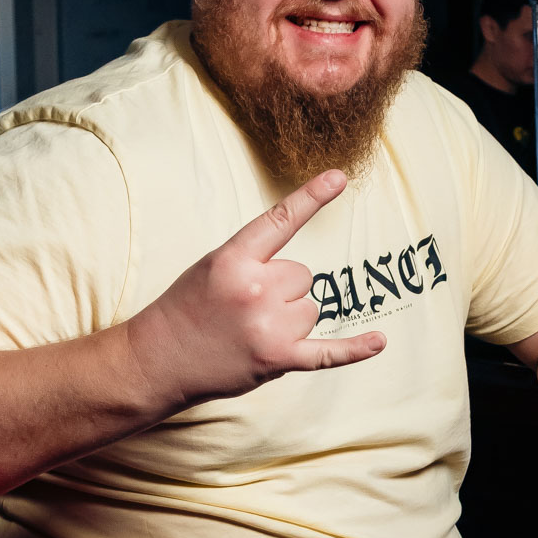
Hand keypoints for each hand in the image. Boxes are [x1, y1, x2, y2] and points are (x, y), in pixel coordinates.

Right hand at [126, 169, 385, 410]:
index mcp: (234, 259)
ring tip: (251, 331)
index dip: (312, 197)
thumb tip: (301, 275)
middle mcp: (255, 289)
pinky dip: (354, 350)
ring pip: (311, 310)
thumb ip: (254, 259)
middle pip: (303, 276)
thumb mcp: (212, 266)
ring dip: (290, 321)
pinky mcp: (278, 359)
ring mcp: (268, 326)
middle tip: (245, 307)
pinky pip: (328, 352)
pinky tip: (379, 341)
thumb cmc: (185, 309)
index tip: (340, 177)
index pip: (281, 221)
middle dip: (282, 291)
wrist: (158, 359)